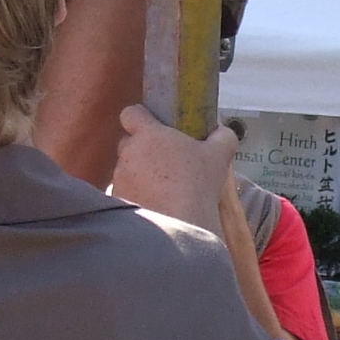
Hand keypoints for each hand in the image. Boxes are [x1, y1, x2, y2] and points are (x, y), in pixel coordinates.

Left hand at [110, 105, 240, 234]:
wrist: (178, 226)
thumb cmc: (197, 185)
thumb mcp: (219, 156)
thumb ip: (222, 136)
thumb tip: (221, 130)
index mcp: (149, 134)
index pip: (131, 113)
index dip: (141, 118)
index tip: (154, 128)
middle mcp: (129, 153)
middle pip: (128, 142)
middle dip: (142, 150)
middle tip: (165, 162)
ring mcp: (120, 177)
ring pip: (127, 169)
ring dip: (139, 175)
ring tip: (162, 189)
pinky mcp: (117, 199)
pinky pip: (125, 192)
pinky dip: (136, 196)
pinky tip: (155, 205)